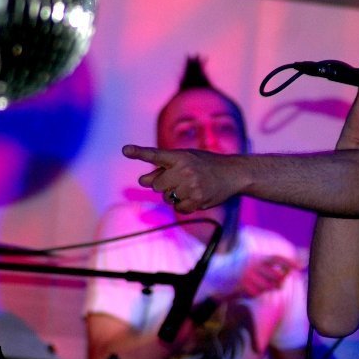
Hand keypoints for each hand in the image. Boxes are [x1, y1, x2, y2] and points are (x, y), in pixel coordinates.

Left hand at [122, 145, 239, 212]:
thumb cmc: (206, 165)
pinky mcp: (197, 200)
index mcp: (180, 156)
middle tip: (179, 180)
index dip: (139, 152)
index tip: (125, 150)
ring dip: (174, 196)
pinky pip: (178, 208)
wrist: (233, 173)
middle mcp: (185, 170)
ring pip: (167, 198)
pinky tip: (195, 196)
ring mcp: (191, 186)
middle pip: (156, 185)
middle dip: (163, 185)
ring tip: (191, 187)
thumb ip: (163, 168)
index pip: (156, 155)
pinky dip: (184, 205)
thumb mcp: (186, 159)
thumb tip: (142, 181)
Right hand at [240, 255, 302, 297]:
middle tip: (279, 283)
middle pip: (277, 275)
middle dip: (280, 281)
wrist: (218, 275)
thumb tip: (292, 266)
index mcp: (256, 256)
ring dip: (268, 288)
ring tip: (262, 285)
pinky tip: (251, 289)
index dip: (289, 262)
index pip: (277, 258)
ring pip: (268, 286)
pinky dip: (257, 293)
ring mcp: (247, 276)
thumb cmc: (240, 268)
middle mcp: (252, 264)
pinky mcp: (242, 286)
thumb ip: (269, 262)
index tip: (300, 266)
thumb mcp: (253, 260)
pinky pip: (257, 293)